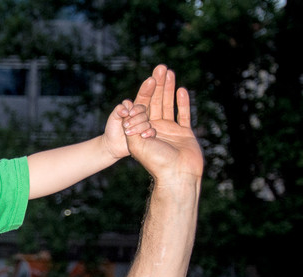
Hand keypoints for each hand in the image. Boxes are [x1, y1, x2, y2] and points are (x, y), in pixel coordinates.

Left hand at [104, 101, 153, 158]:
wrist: (112, 144)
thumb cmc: (113, 129)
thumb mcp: (113, 117)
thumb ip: (119, 109)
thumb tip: (127, 110)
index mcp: (134, 112)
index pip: (140, 107)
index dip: (136, 109)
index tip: (129, 114)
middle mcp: (140, 119)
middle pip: (144, 115)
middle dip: (135, 120)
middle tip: (125, 125)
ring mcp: (144, 127)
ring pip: (147, 124)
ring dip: (137, 128)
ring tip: (127, 132)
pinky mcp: (146, 136)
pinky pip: (152, 132)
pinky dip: (148, 132)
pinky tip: (142, 135)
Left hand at [126, 65, 203, 182]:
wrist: (177, 175)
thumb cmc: (156, 161)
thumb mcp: (136, 143)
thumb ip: (130, 125)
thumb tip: (126, 106)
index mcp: (141, 131)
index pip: (142, 107)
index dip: (145, 93)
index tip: (148, 80)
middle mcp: (155, 129)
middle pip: (156, 102)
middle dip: (158, 85)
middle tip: (160, 67)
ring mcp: (170, 131)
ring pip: (169, 105)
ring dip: (169, 88)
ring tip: (169, 72)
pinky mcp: (184, 133)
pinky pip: (183, 115)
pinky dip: (182, 103)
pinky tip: (181, 90)